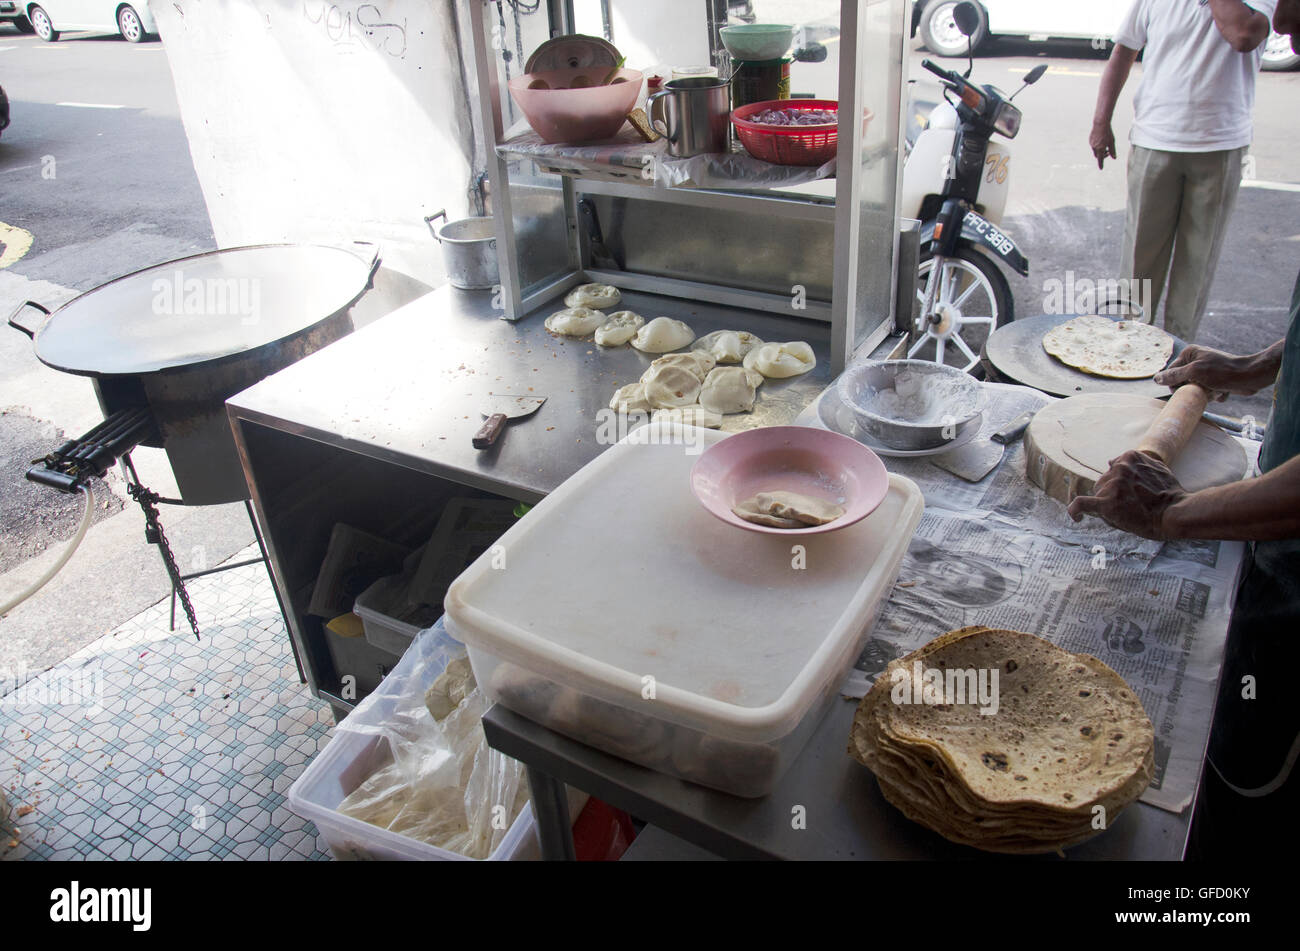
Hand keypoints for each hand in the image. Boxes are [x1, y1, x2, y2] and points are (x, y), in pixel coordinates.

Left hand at [1067, 450, 1187, 539]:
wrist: (1175, 512)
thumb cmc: (1169, 494)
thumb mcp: (1156, 468)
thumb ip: (1135, 463)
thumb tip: (1111, 461)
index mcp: (1129, 457)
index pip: (1113, 471)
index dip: (1118, 484)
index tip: (1125, 494)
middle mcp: (1119, 468)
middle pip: (1103, 483)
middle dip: (1113, 494)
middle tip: (1132, 506)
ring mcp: (1112, 484)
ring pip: (1099, 495)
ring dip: (1108, 504)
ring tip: (1128, 513)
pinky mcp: (1107, 503)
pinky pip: (1081, 504)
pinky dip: (1075, 511)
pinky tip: (1076, 518)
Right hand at [1090, 122, 1116, 168]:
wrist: (1100, 124)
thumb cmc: (1108, 132)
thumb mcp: (1112, 142)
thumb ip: (1113, 151)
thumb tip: (1114, 158)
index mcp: (1101, 148)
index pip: (1101, 159)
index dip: (1101, 164)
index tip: (1101, 168)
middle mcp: (1095, 147)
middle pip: (1098, 155)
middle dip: (1102, 155)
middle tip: (1108, 152)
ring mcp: (1091, 144)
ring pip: (1095, 150)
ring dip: (1100, 150)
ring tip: (1105, 144)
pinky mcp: (1090, 140)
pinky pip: (1093, 145)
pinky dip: (1097, 145)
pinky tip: (1101, 139)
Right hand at [1154, 344, 1269, 398]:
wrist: (1250, 377)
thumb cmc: (1223, 372)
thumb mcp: (1194, 372)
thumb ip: (1174, 375)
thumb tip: (1156, 378)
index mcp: (1190, 353)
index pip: (1171, 372)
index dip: (1177, 383)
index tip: (1186, 388)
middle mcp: (1197, 360)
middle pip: (1183, 382)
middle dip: (1193, 389)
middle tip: (1205, 388)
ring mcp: (1207, 371)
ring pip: (1195, 389)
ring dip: (1205, 394)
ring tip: (1216, 390)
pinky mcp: (1216, 380)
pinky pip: (1207, 392)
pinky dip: (1213, 395)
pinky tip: (1222, 391)